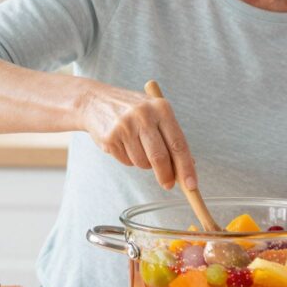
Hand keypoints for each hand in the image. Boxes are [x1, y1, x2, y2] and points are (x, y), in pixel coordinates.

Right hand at [79, 84, 196, 189]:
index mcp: (162, 108)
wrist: (95, 101)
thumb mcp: (155, 114)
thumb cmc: (133, 111)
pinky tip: (123, 144)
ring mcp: (125, 126)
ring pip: (142, 162)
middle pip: (160, 157)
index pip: (178, 144)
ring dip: (143, 163)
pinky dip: (128, 159)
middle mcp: (144, 115)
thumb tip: (188, 166)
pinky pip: (126, 161)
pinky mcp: (110, 137)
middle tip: (168, 185)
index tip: (192, 185)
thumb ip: (171, 137)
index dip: (186, 167)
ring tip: (136, 147)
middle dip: (166, 176)